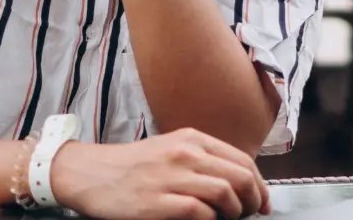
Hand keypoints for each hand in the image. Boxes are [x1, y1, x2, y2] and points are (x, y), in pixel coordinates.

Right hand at [51, 128, 271, 219]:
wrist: (91, 174)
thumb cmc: (132, 166)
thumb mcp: (170, 149)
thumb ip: (202, 159)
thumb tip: (236, 182)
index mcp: (191, 139)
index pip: (242, 160)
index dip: (259, 185)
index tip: (262, 201)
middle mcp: (185, 154)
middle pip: (240, 176)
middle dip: (254, 200)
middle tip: (251, 214)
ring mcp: (171, 177)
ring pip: (225, 192)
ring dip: (235, 212)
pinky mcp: (158, 202)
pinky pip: (200, 212)